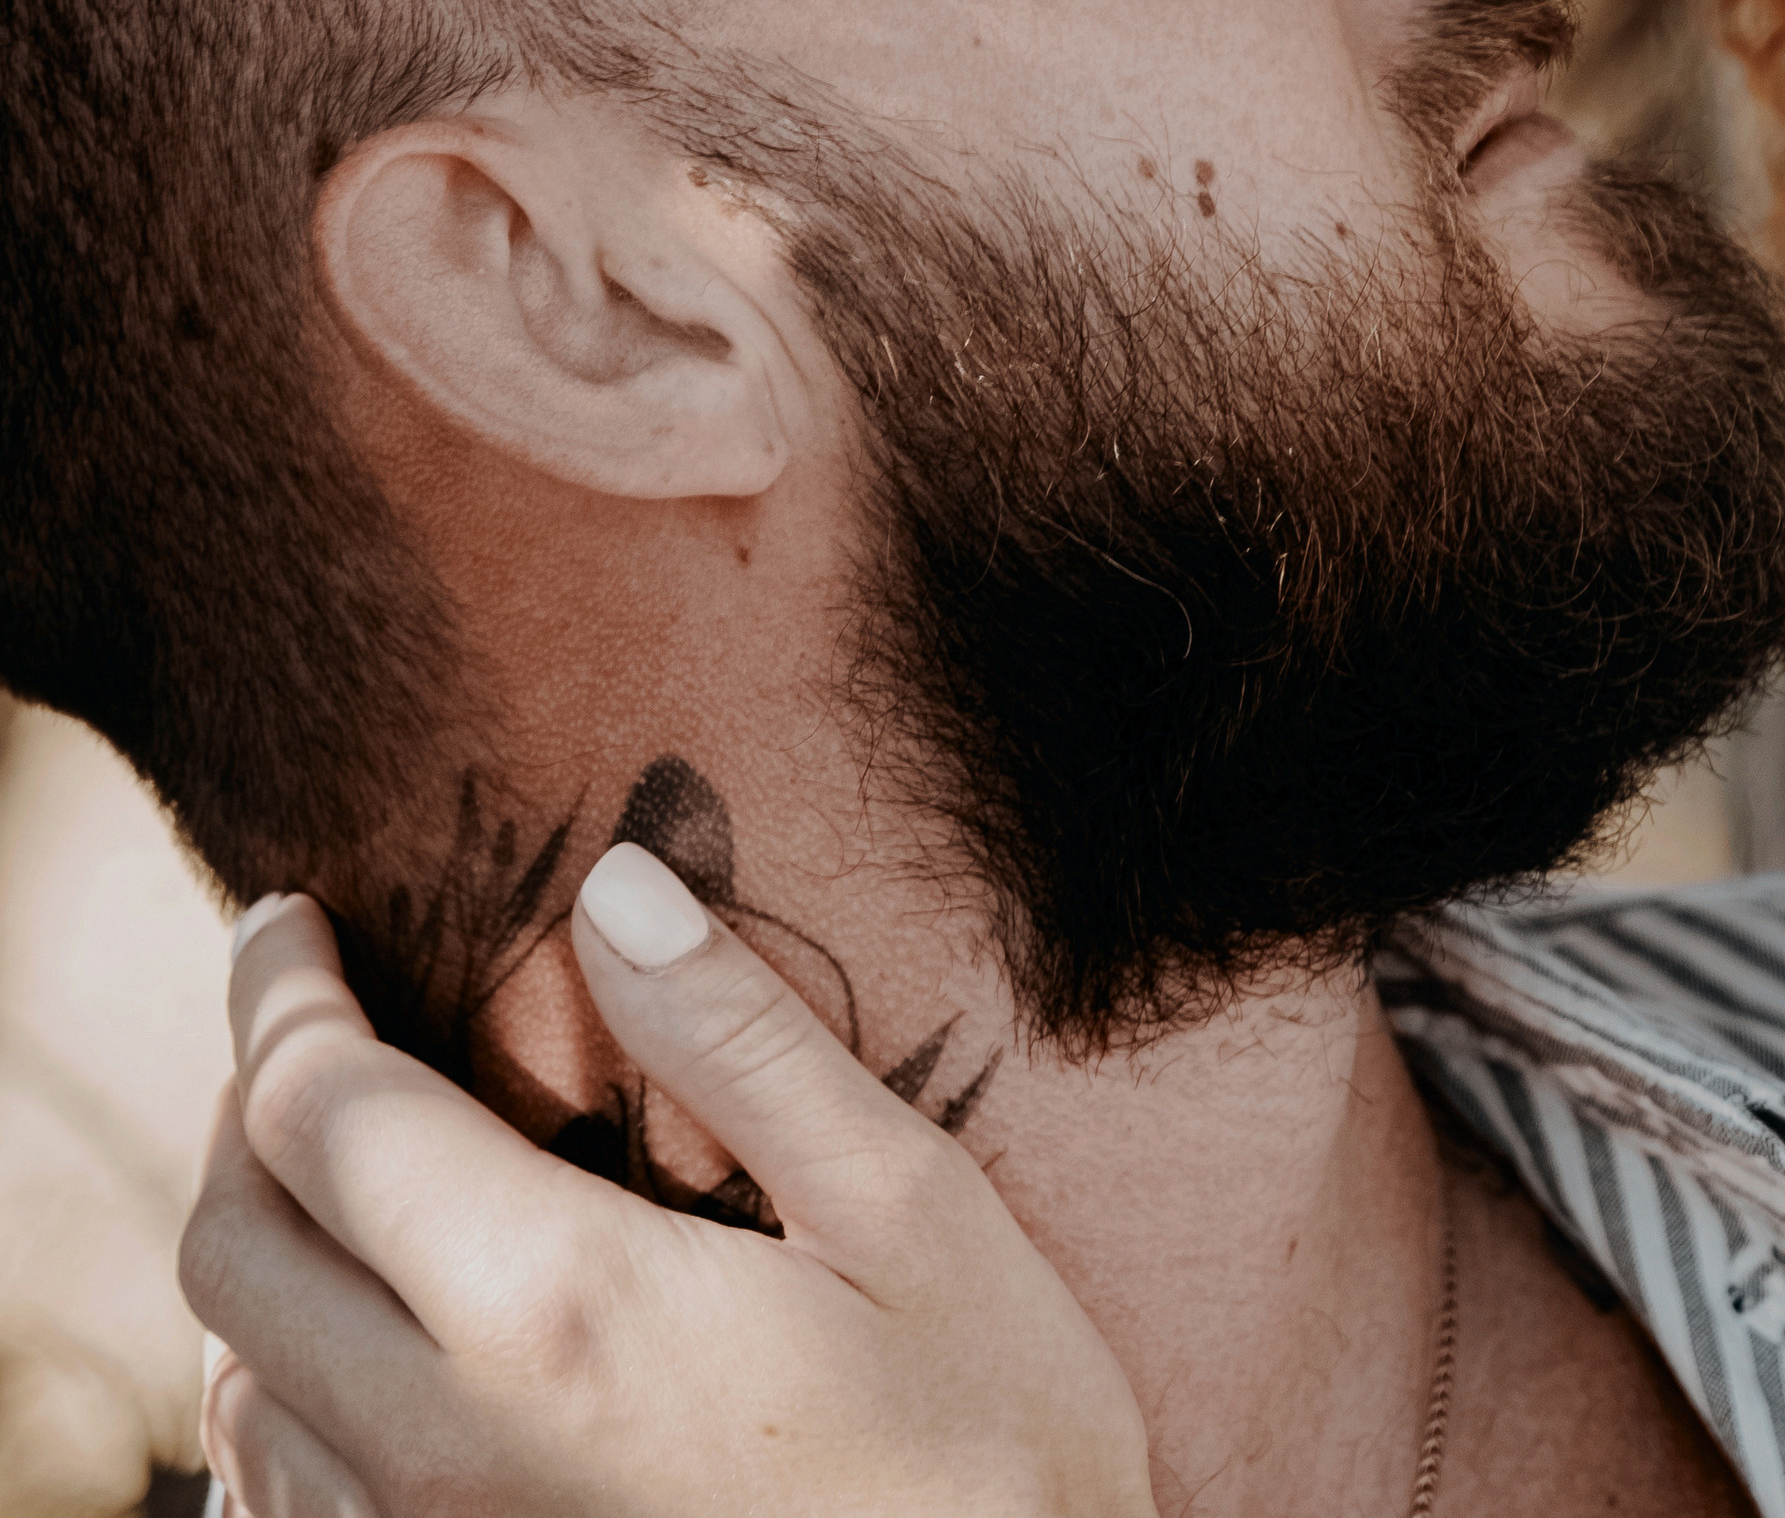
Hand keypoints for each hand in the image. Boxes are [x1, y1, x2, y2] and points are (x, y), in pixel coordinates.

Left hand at [182, 851, 1156, 1517]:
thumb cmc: (991, 1460)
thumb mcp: (913, 1212)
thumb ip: (744, 1041)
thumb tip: (614, 885)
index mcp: (551, 1312)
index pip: (316, 1115)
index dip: (277, 990)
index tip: (288, 916)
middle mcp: (442, 1455)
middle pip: (231, 1255)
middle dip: (249, 1109)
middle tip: (311, 1024)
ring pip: (232, 1403)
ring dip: (258, 1265)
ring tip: (335, 1176)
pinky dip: (273, 1418)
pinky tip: (350, 1368)